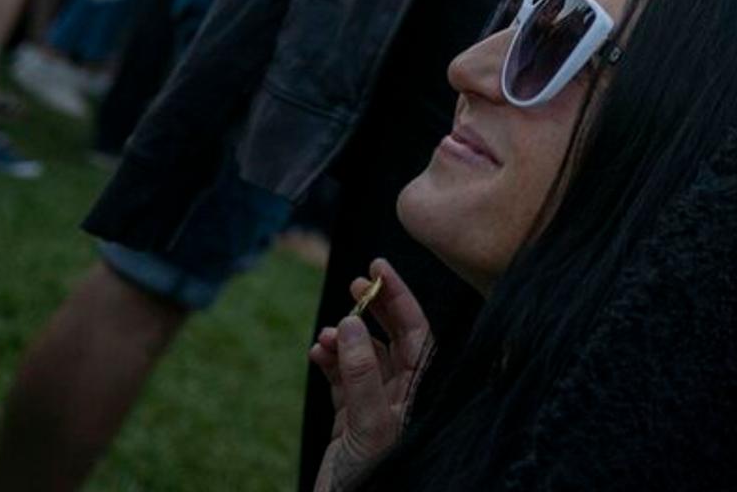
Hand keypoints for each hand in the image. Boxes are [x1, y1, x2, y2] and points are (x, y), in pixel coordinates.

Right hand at [310, 259, 432, 491]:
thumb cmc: (371, 479)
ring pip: (364, 357)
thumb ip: (362, 374)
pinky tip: (317, 352)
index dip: (399, 297)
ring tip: (328, 333)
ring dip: (346, 338)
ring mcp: (376, 406)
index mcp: (420, 394)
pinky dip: (330, 362)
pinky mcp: (350, 420)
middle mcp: (403, 396)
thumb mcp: (369, 424)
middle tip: (354, 283)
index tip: (378, 265)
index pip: (416, 332)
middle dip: (374, 309)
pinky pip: (342, 379)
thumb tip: (354, 323)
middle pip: (393, 337)